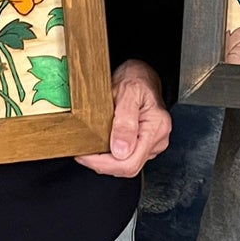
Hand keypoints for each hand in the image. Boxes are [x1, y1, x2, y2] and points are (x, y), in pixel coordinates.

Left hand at [76, 60, 171, 177]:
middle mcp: (158, 138)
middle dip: (102, 164)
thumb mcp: (128, 92)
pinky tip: (100, 146)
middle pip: (128, 167)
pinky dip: (110, 155)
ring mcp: (152, 143)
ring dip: (105, 160)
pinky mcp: (145, 143)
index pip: (131, 162)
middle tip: (81, 154)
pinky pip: (127, 157)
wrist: (142, 73)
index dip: (104, 163)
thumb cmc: (136, 78)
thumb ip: (125, 122)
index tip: (84, 155)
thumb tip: (121, 151)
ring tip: (89, 148)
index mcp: (156, 127)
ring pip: (126, 164)